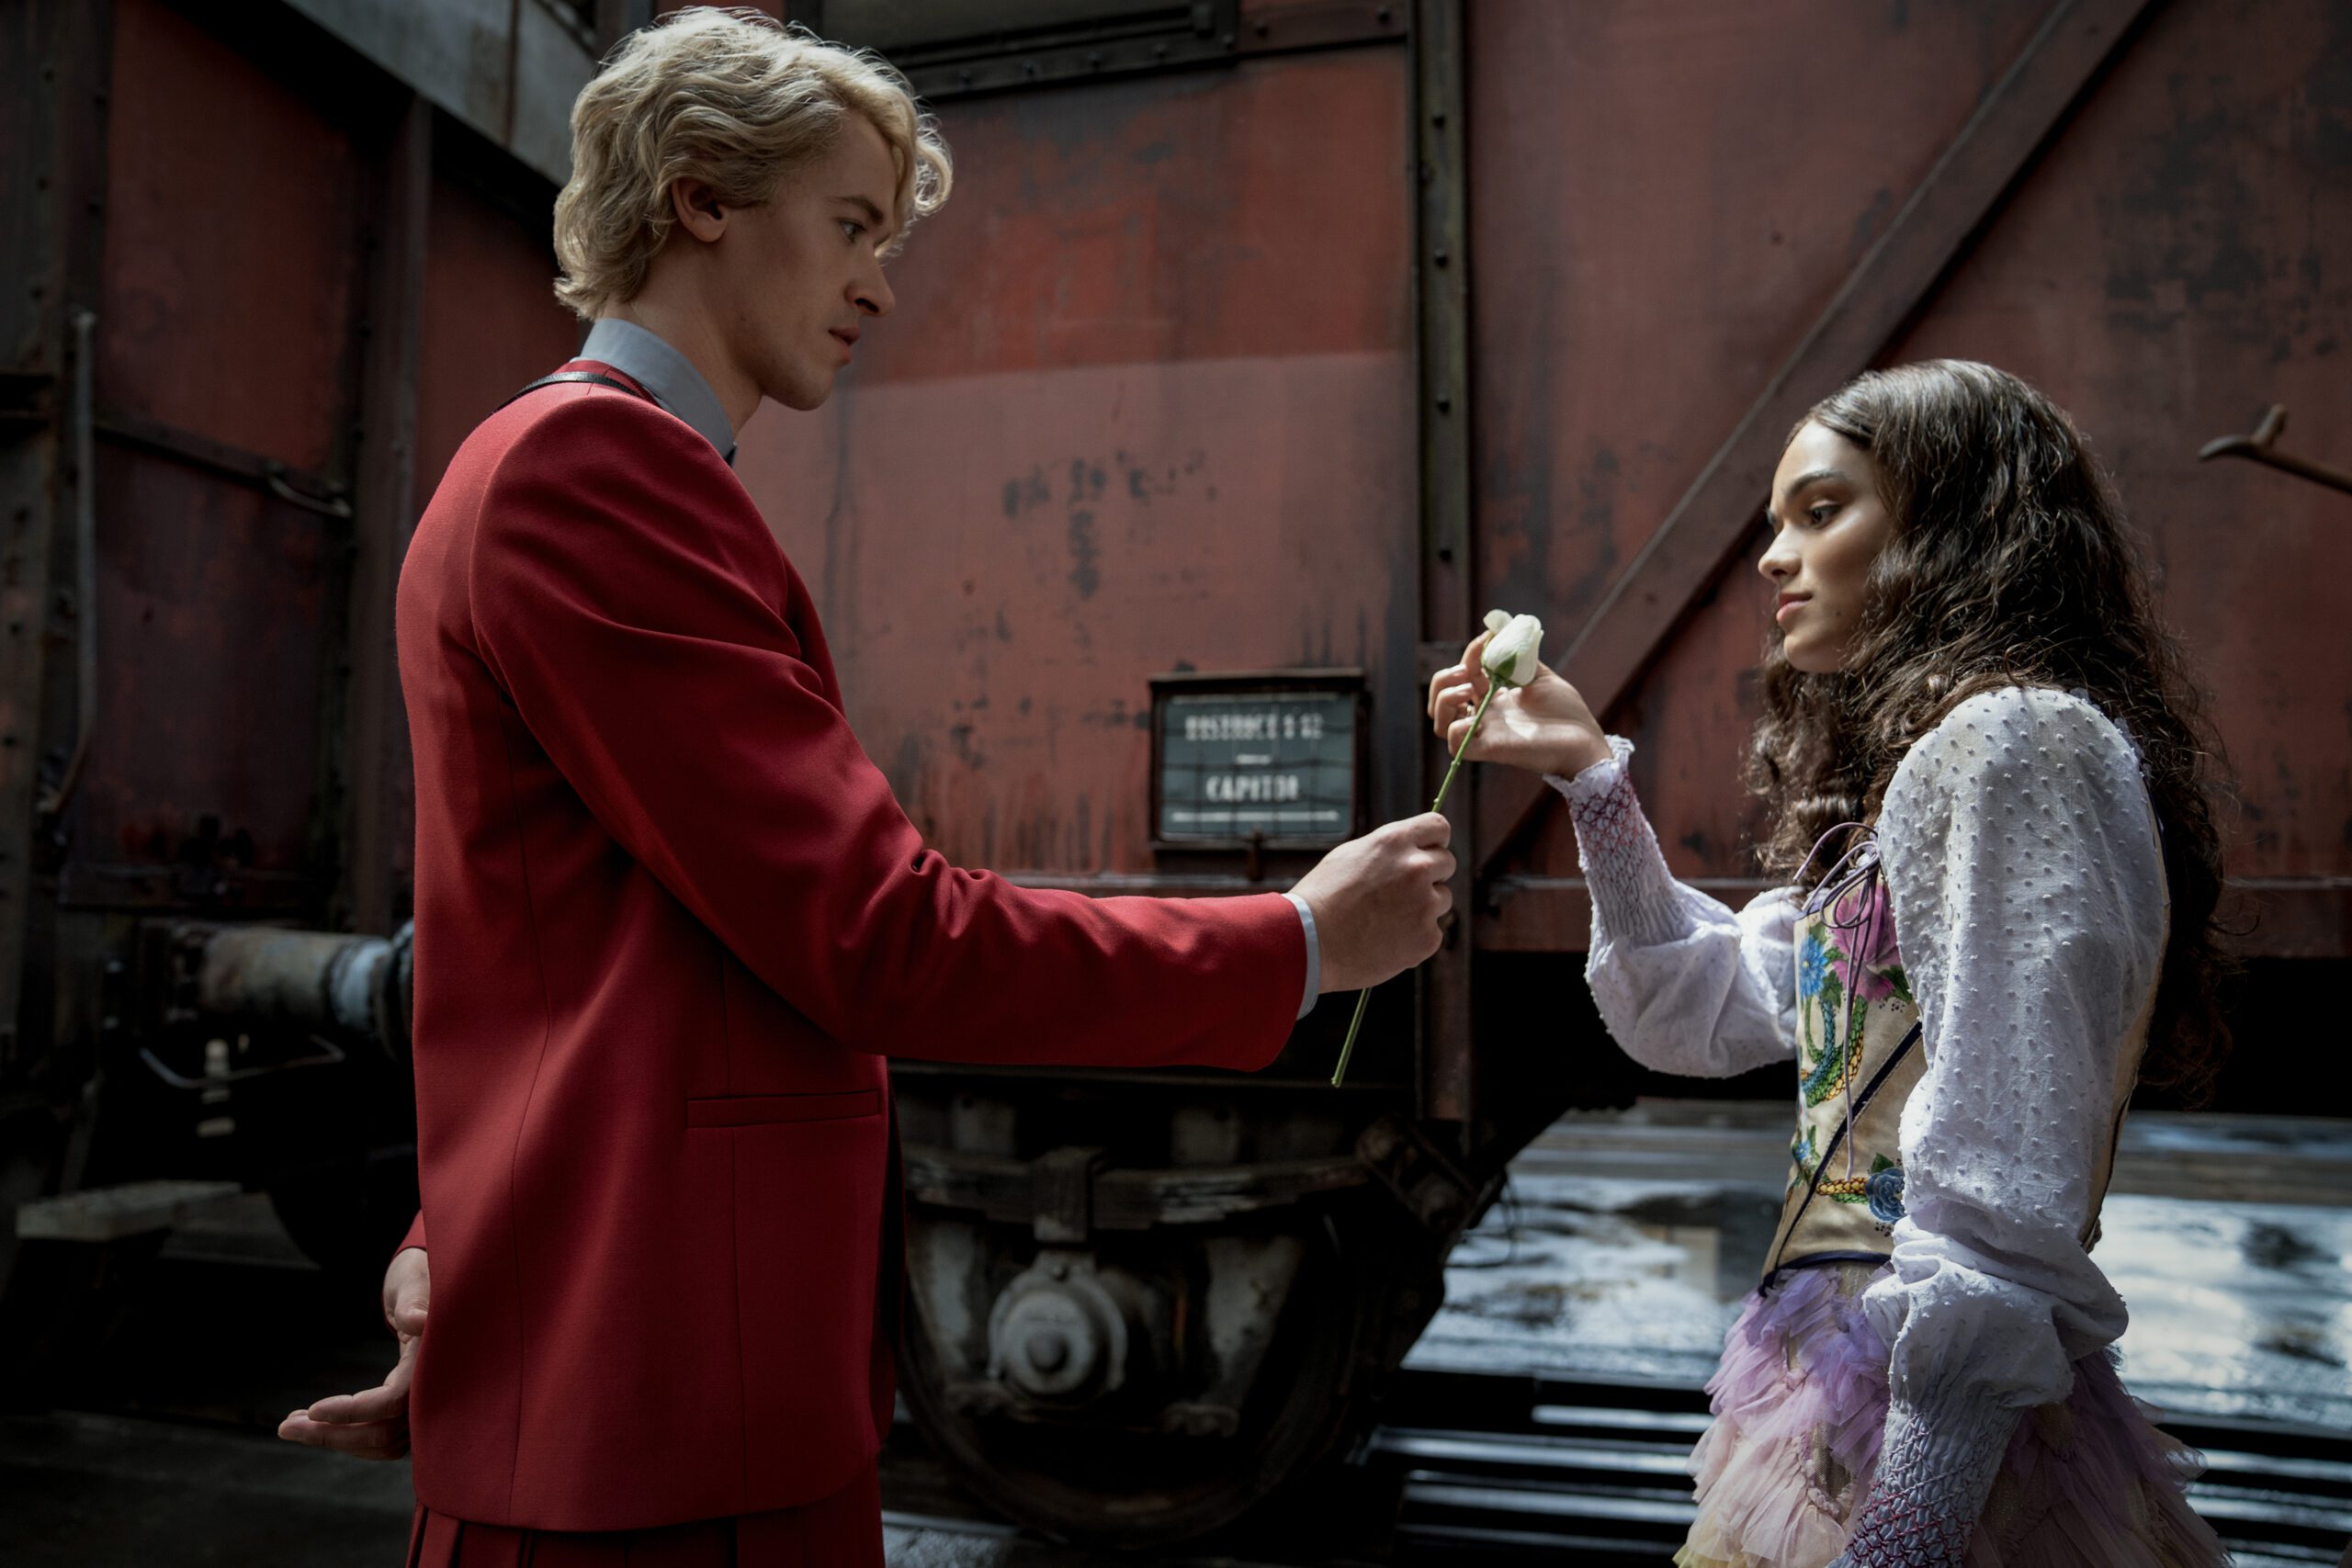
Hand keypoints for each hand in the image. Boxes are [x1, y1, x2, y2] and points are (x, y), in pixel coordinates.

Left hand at [278, 1245, 427, 1459]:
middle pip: (382, 1434)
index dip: (352, 1411)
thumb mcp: (415, 1283)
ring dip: (335, 1440)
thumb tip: (417, 1321)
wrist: (431, 1285)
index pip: (392, 1402)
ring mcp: (424, 1403)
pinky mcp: (410, 1408)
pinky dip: (348, 1437)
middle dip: (331, 1435)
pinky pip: (383, 1439)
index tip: (312, 1408)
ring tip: (293, 1425)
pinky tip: (316, 1423)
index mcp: (431, 1361)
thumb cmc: (420, 1278)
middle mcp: (433, 1389)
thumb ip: (414, 1302)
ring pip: (380, 1443)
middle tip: (283, 1427)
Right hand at [1291, 813, 1453, 990]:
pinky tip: (1385, 939)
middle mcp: (1416, 868)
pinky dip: (1415, 937)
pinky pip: (1432, 932)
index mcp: (1395, 842)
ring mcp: (1425, 904)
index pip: (1438, 827)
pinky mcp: (1427, 937)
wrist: (1309, 943)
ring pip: (1442, 899)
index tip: (1431, 850)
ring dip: (1424, 906)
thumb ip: (1387, 851)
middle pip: (1447, 863)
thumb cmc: (1322, 899)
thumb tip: (1411, 851)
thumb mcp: (1350, 855)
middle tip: (1404, 891)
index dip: (1435, 840)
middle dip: (1431, 874)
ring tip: (1386, 919)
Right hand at [1426, 629, 1610, 777]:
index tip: (1487, 638)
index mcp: (1494, 700)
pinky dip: (1456, 728)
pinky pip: (1456, 745)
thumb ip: (1521, 658)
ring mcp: (1486, 734)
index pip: (1464, 676)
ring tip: (1468, 688)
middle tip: (1467, 671)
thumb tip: (1506, 632)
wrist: (1586, 740)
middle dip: (1444, 680)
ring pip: (1440, 725)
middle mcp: (1485, 717)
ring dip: (1444, 700)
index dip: (1470, 655)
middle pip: (1441, 702)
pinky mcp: (1491, 750)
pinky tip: (1475, 713)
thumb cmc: (1567, 712)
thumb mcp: (1541, 676)